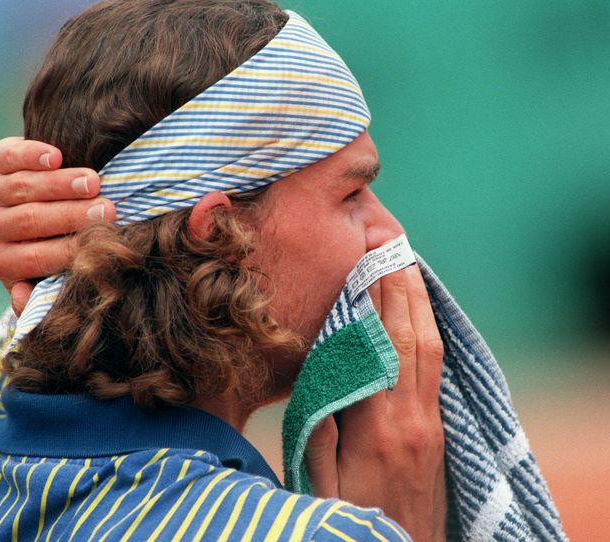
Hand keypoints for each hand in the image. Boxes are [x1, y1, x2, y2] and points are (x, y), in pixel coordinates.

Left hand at [0, 137, 115, 313]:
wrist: (32, 203)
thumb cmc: (49, 244)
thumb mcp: (45, 274)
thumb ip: (42, 291)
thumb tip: (25, 299)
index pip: (36, 258)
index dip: (71, 248)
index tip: (103, 239)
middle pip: (30, 220)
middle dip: (72, 214)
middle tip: (107, 209)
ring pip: (23, 188)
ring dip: (61, 184)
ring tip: (93, 182)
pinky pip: (8, 157)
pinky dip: (32, 156)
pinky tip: (56, 157)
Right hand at [305, 265, 445, 541]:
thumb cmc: (355, 521)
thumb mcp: (320, 487)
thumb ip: (319, 435)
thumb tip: (323, 375)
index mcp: (376, 430)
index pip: (376, 349)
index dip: (371, 302)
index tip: (363, 261)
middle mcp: (410, 418)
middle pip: (409, 336)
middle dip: (399, 284)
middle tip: (388, 241)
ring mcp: (429, 422)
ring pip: (429, 347)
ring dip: (418, 300)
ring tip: (405, 260)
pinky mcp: (436, 428)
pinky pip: (435, 365)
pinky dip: (427, 327)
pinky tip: (419, 308)